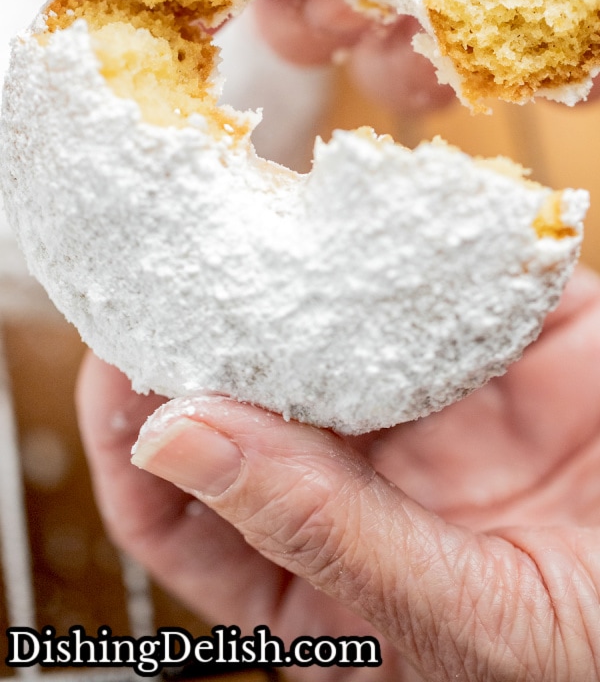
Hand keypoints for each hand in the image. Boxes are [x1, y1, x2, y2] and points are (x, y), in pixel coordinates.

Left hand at [78, 264, 599, 680]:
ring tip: (252, 221)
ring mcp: (428, 398)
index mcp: (327, 575)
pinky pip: (434, 276)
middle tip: (174, 266)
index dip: (138, 444)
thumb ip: (320, 530)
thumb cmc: (592, 649)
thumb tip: (173, 440)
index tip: (121, 372)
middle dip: (203, 335)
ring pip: (323, 325)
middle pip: (245, 398)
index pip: (188, 516)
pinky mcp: (501, 337)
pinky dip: (403, 241)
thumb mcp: (459, 620)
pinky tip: (370, 216)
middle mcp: (362, 476)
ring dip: (286, 274)